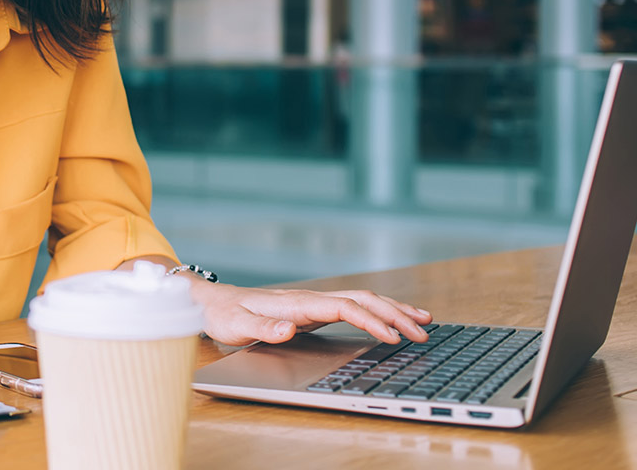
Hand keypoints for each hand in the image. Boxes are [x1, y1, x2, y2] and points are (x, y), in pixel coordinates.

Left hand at [190, 281, 431, 347]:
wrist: (213, 302)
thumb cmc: (225, 315)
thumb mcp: (237, 326)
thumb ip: (262, 329)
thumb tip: (290, 329)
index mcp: (297, 303)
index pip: (344, 307)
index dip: (371, 321)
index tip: (393, 337)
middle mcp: (310, 299)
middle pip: (362, 300)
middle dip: (395, 314)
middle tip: (423, 332)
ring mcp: (313, 303)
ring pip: (362, 300)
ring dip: (393, 309)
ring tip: (423, 320)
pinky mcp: (313, 310)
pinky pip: (354, 307)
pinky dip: (378, 312)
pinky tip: (390, 321)